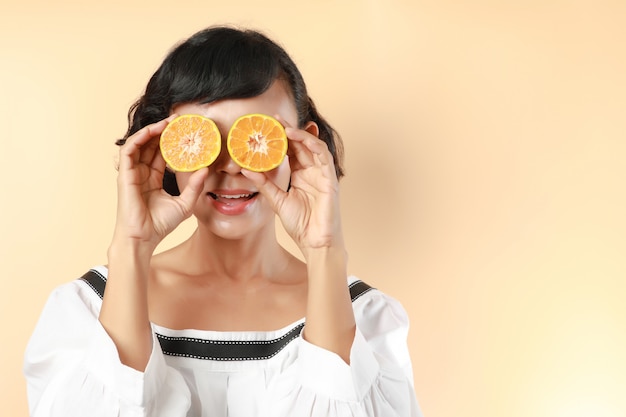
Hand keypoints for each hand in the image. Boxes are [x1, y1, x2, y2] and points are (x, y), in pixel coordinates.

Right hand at [113, 115, 207, 248]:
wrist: (144, 238)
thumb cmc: (160, 224)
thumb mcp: (185, 204)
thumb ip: (195, 187)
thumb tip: (207, 169)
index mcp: (154, 179)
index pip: (162, 154)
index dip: (172, 142)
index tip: (186, 132)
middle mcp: (142, 173)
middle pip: (151, 146)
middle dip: (164, 131)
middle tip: (179, 120)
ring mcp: (132, 173)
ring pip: (140, 144)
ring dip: (152, 131)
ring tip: (168, 122)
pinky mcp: (125, 174)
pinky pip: (129, 150)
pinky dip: (139, 138)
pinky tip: (153, 131)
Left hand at [242, 122, 343, 256]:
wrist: (316, 243)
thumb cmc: (301, 224)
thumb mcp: (277, 201)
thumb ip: (264, 184)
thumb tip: (246, 169)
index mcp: (301, 175)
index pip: (291, 151)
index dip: (279, 139)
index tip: (265, 129)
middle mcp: (312, 172)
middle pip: (301, 145)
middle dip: (288, 131)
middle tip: (273, 119)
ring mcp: (323, 175)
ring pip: (314, 147)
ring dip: (301, 135)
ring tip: (285, 128)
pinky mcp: (331, 180)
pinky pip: (325, 157)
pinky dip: (314, 145)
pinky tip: (303, 139)